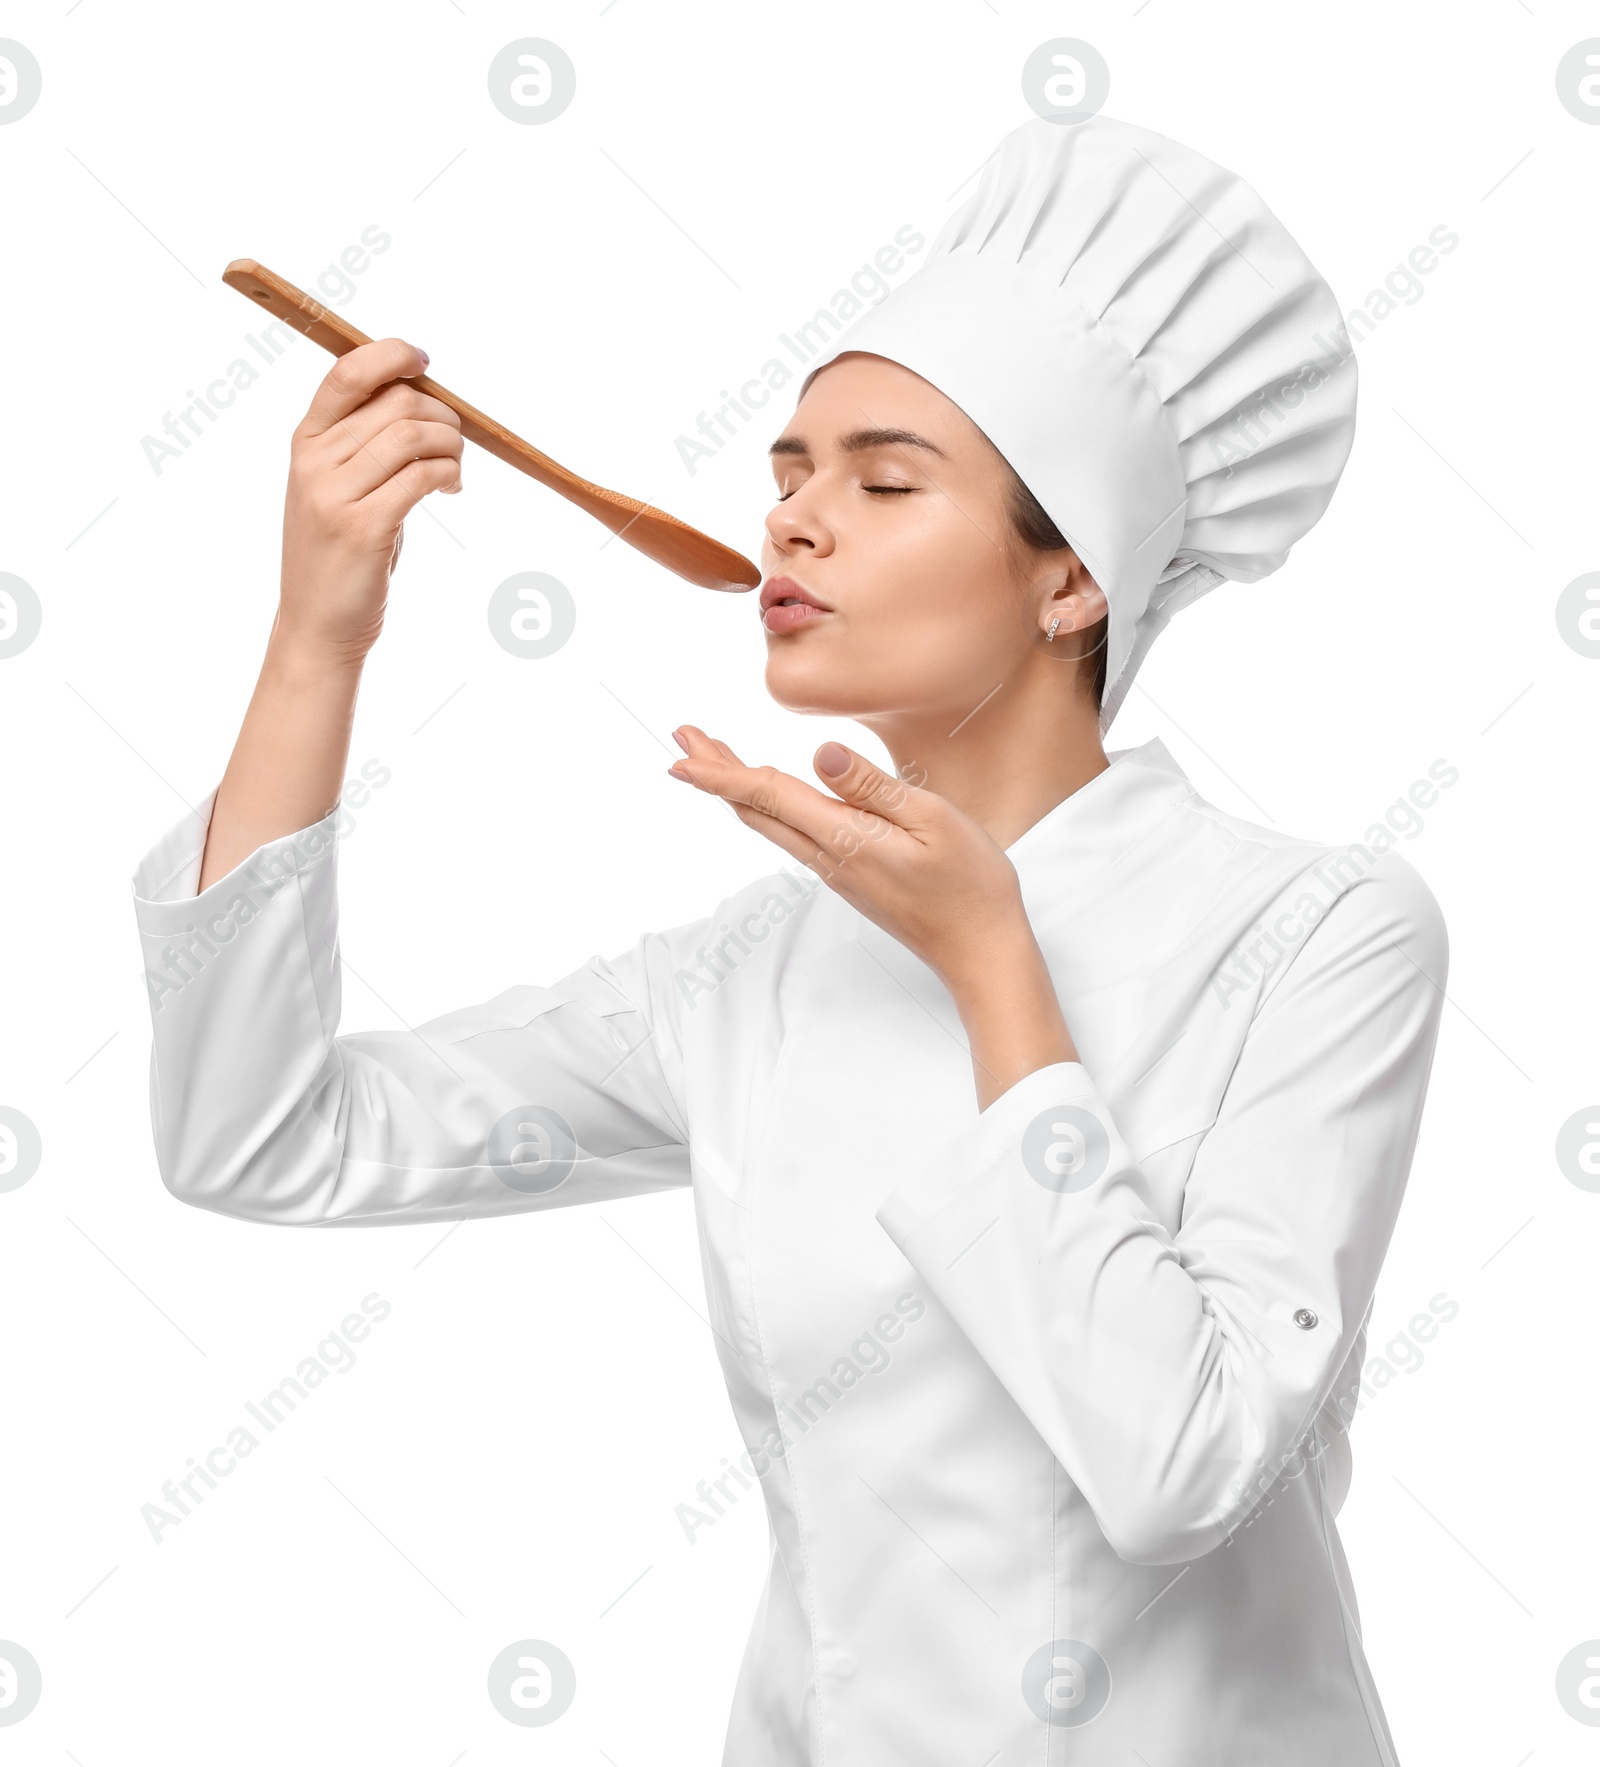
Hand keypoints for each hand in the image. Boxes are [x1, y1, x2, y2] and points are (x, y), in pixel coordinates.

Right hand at [277, 337, 463, 662]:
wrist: (317, 626)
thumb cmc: (341, 556)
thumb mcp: (339, 489)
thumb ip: (366, 445)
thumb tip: (422, 398)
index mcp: (305, 441)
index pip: (346, 372)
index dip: (392, 355)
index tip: (425, 363)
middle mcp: (313, 461)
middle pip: (395, 402)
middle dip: (442, 415)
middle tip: (455, 444)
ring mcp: (333, 494)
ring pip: (412, 435)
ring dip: (451, 446)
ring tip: (455, 470)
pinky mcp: (362, 527)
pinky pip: (421, 476)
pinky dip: (447, 474)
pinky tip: (451, 488)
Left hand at [666, 725, 1030, 992]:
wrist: (980, 952)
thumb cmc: (970, 886)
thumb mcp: (935, 820)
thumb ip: (874, 787)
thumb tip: (821, 754)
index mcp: (846, 838)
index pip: (769, 796)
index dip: (720, 772)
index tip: (681, 753)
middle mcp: (830, 857)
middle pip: (756, 810)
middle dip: (715, 773)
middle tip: (681, 738)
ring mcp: (837, 871)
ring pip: (771, 825)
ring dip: (737, 790)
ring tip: (713, 760)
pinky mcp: (849, 878)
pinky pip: (794, 837)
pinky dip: (768, 808)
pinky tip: (769, 797)